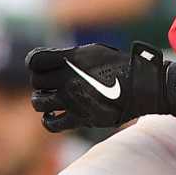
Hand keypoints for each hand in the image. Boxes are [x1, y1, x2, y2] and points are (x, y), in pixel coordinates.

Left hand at [28, 41, 170, 132]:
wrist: (142, 86)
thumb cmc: (119, 66)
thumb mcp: (94, 51)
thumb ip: (69, 55)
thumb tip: (46, 61)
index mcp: (72, 59)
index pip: (33, 60)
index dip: (34, 63)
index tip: (41, 67)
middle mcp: (69, 78)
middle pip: (36, 82)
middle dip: (41, 82)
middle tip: (51, 84)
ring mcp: (73, 100)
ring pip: (38, 102)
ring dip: (41, 100)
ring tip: (50, 99)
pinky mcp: (80, 118)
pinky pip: (51, 124)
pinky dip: (48, 120)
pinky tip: (53, 115)